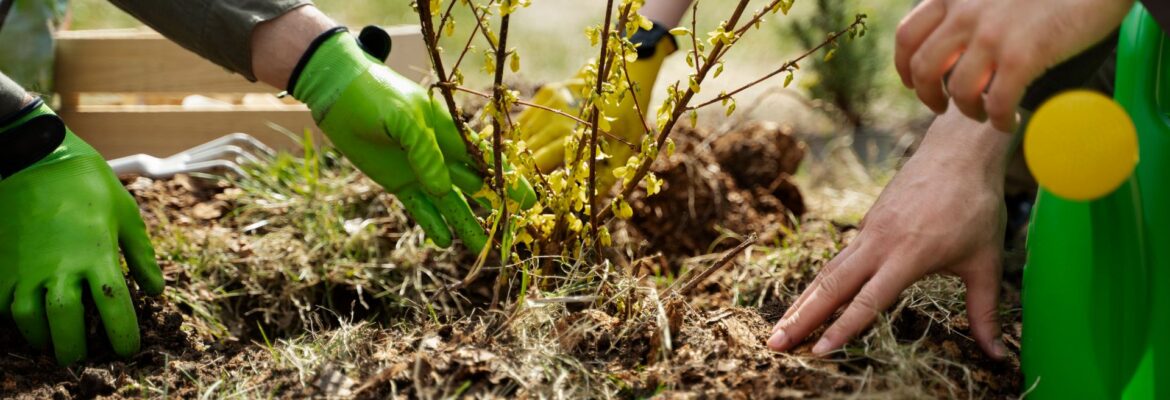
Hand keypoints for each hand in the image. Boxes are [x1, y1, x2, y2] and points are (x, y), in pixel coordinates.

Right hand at [0, 103, 163, 364]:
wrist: (37, 157)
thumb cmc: (89, 184)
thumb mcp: (126, 215)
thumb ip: (142, 256)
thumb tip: (156, 290)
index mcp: (97, 255)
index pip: (114, 308)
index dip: (123, 335)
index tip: (127, 350)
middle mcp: (60, 266)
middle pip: (65, 323)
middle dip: (73, 348)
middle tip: (80, 358)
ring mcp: (26, 266)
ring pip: (28, 318)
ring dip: (40, 337)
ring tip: (51, 343)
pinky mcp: (2, 262)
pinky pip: (1, 301)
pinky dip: (11, 317)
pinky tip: (24, 318)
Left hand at [292, 30, 534, 252]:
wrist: (339, 95)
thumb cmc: (374, 96)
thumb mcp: (400, 117)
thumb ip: (423, 151)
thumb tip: (442, 189)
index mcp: (450, 132)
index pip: (486, 159)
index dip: (508, 179)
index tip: (527, 200)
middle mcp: (441, 155)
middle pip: (476, 185)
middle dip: (495, 207)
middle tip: (513, 232)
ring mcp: (421, 170)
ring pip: (451, 203)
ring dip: (466, 225)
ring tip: (482, 251)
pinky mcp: (400, 182)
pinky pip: (421, 208)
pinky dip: (433, 224)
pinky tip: (444, 242)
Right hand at [517, 26, 675, 181]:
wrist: (630, 73)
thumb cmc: (629, 118)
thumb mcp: (625, 151)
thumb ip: (606, 178)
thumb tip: (587, 201)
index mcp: (576, 132)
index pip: (543, 159)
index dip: (531, 177)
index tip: (523, 192)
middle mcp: (559, 114)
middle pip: (530, 147)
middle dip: (521, 167)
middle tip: (513, 186)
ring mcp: (551, 99)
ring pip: (524, 131)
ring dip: (517, 151)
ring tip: (510, 169)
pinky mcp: (548, 90)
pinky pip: (526, 117)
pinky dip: (520, 133)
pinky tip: (517, 147)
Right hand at [767, 107, 1011, 358]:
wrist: (958, 152)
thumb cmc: (976, 206)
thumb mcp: (986, 263)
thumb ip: (985, 312)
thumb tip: (1000, 356)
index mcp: (908, 256)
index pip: (867, 300)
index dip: (842, 328)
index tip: (819, 351)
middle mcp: (879, 243)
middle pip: (831, 287)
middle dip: (801, 318)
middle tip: (774, 344)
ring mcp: (869, 231)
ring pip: (827, 272)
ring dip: (801, 302)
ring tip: (778, 329)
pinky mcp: (868, 224)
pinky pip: (838, 259)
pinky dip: (818, 284)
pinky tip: (806, 301)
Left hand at [895, 0, 1132, 131]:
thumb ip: (968, 8)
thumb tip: (951, 44)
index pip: (907, 36)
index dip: (904, 67)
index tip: (913, 83)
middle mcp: (965, 13)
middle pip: (923, 68)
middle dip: (928, 96)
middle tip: (942, 107)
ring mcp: (992, 35)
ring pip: (959, 90)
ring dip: (968, 110)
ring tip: (984, 114)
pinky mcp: (1022, 55)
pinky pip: (997, 102)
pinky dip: (999, 120)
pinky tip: (1008, 121)